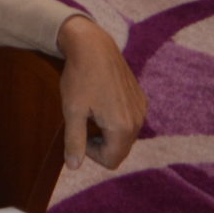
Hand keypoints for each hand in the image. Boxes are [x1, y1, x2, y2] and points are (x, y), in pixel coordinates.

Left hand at [55, 15, 145, 169]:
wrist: (93, 45)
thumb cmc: (79, 77)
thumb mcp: (72, 111)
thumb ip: (74, 141)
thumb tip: (73, 167)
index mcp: (122, 128)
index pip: (111, 161)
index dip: (90, 153)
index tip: (78, 132)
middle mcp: (138, 121)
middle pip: (119, 150)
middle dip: (100, 143)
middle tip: (82, 121)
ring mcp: (142, 109)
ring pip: (125, 136)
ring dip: (107, 131)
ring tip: (91, 110)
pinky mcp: (141, 99)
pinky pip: (129, 120)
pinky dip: (115, 118)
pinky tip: (101, 100)